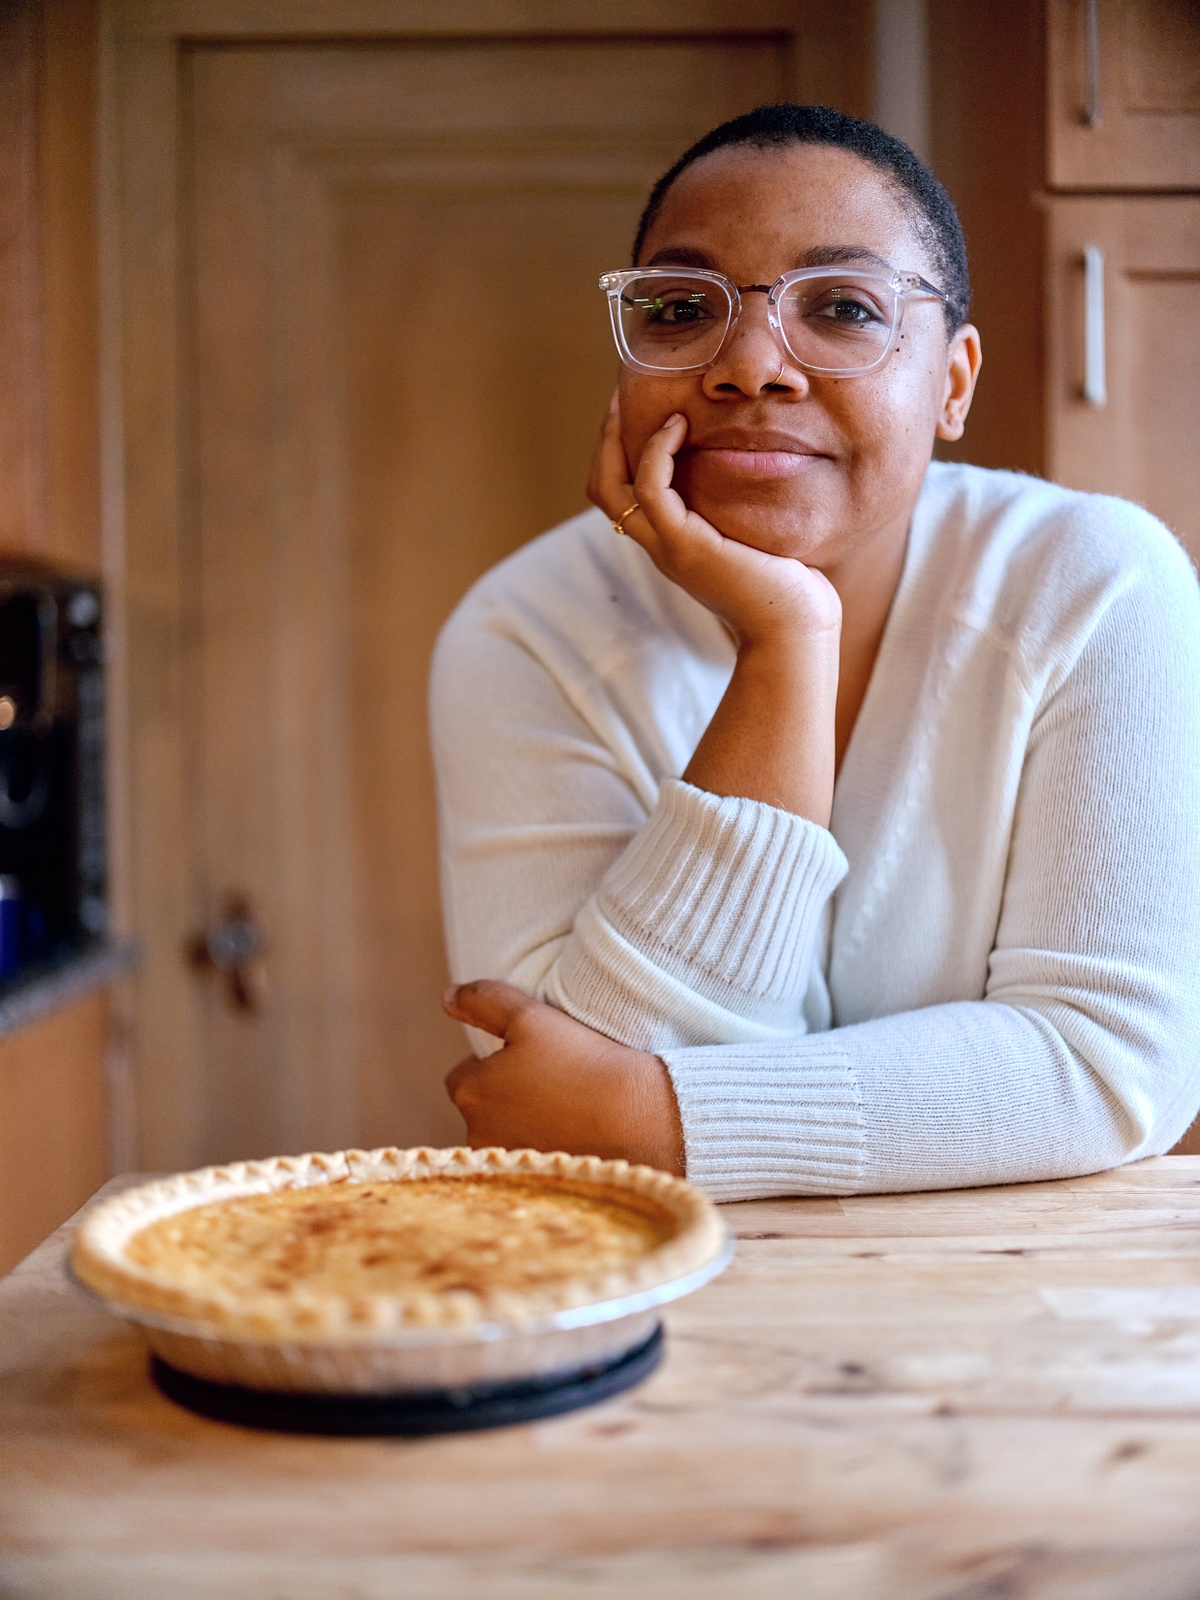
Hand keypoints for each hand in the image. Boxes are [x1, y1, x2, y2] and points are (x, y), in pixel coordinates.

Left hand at [442, 980, 684, 1174]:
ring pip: (505, 1137)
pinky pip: (530, 1162)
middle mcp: (477, 1135)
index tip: (526, 1059)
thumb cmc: (581, 1062)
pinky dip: (543, 1149)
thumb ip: (483, 1001)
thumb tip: (447, 997)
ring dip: (522, 1125)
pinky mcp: (535, 1184)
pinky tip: (572, 1135)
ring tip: (564, 1108)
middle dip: (503, 1097)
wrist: (636, 1118)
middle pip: (482, 1110)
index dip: (491, 1065)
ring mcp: (506, 1165)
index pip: (462, 1077)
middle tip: (548, 1081)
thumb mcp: (530, 1017)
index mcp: (470, 1092)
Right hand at [587, 393, 840, 649]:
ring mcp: (668, 548)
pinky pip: (650, 487)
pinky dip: (656, 450)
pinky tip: (679, 425)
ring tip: (637, 400)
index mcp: (673, 545)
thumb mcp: (759, 537)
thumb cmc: (790, 590)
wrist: (795, 631)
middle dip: (606, 438)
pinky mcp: (685, 546)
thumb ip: (745, 510)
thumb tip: (764, 471)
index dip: (620, 451)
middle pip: (602, 488)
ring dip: (617, 436)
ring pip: (611, 486)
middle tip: (621, 396)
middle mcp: (660, 547)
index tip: (640, 409)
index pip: (623, 494)